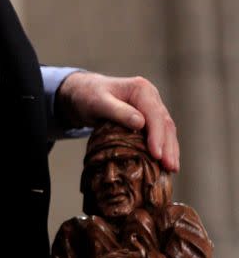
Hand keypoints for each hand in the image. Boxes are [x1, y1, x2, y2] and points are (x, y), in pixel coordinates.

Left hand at [56, 72, 178, 171]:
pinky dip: (165, 147)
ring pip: (167, 130)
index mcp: (141, 89)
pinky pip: (161, 133)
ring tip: (172, 169)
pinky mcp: (149, 118)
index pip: (154, 114)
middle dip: (168, 146)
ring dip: (171, 149)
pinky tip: (166, 162)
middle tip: (170, 168)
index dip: (157, 136)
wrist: (84, 93)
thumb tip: (140, 123)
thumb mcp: (98, 102)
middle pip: (165, 123)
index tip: (156, 155)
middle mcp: (151, 96)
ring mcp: (152, 106)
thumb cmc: (89, 96)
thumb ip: (118, 111)